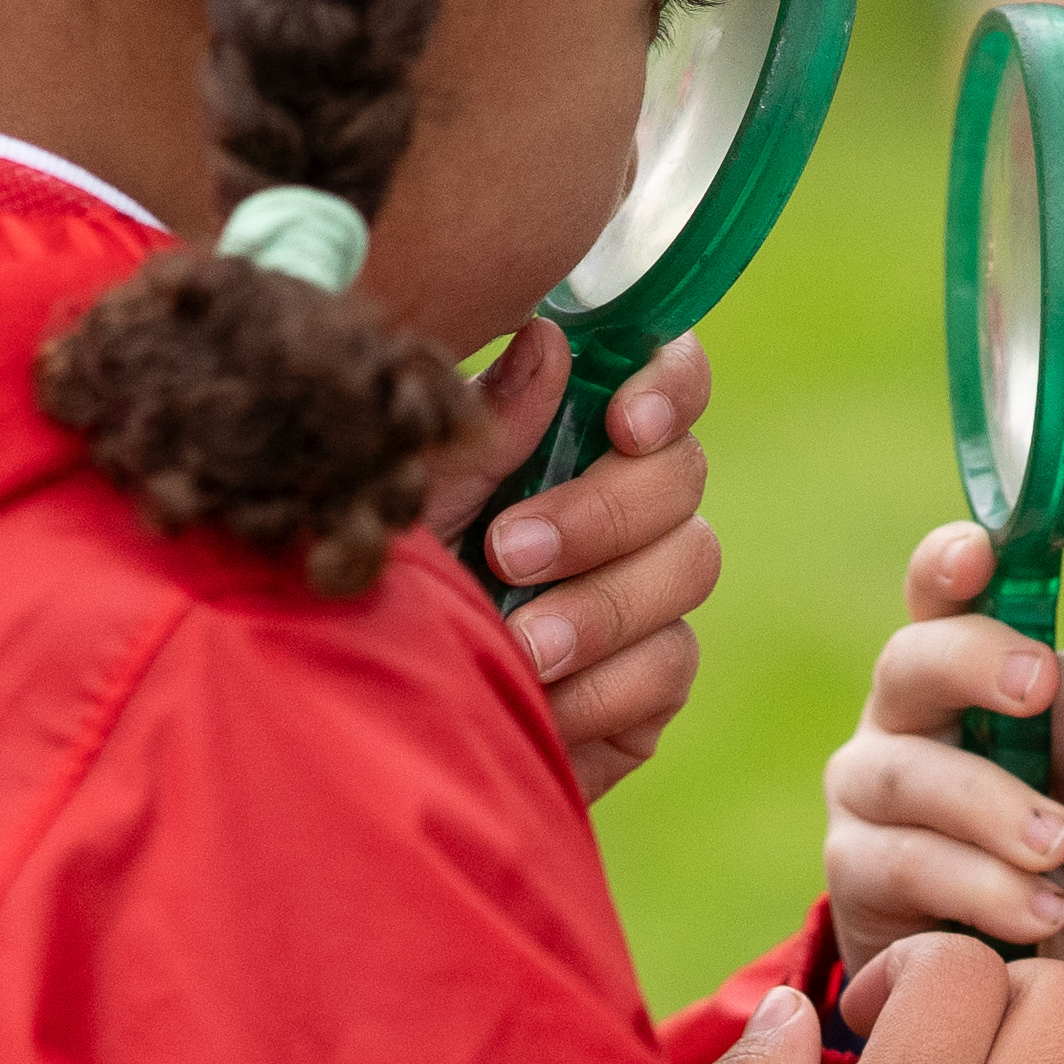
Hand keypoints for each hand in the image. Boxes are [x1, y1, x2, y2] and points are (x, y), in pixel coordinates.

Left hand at [423, 321, 718, 803]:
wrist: (372, 725)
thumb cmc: (382, 595)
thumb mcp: (416, 504)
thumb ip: (487, 432)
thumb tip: (549, 339)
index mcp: (572, 442)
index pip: (663, 382)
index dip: (668, 385)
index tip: (624, 421)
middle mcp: (624, 508)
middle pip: (684, 473)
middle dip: (603, 512)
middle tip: (509, 549)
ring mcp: (646, 594)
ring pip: (691, 564)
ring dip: (601, 603)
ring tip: (521, 642)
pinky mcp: (650, 683)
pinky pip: (671, 662)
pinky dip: (604, 683)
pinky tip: (540, 698)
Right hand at [825, 522, 1063, 981]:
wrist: (1034, 983)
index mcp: (966, 677)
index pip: (944, 597)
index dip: (950, 563)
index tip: (982, 550)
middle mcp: (903, 718)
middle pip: (908, 662)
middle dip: (972, 662)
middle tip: (1038, 683)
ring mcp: (866, 793)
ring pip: (909, 774)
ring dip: (992, 806)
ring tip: (1059, 844)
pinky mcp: (853, 874)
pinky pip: (906, 865)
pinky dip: (982, 888)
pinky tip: (1042, 912)